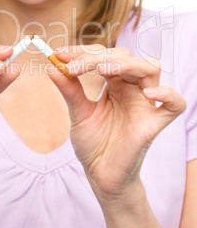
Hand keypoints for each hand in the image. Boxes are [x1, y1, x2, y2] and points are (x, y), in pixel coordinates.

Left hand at [48, 45, 185, 200]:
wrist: (100, 175)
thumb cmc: (92, 143)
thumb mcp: (78, 113)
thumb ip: (69, 89)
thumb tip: (52, 66)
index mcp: (114, 84)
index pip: (104, 56)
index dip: (83, 52)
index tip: (60, 54)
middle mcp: (131, 89)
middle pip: (125, 57)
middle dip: (98, 57)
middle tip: (73, 66)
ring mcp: (144, 104)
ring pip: (149, 69)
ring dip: (125, 64)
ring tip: (102, 70)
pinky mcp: (154, 124)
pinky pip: (174, 105)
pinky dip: (167, 95)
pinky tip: (147, 94)